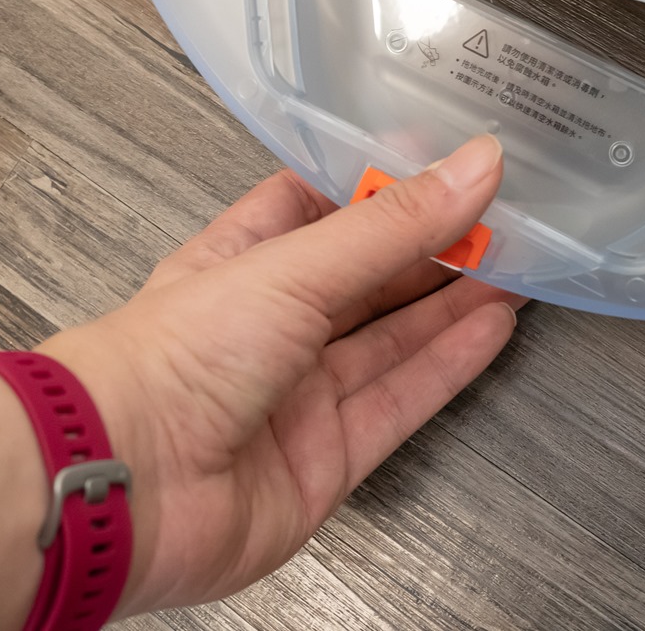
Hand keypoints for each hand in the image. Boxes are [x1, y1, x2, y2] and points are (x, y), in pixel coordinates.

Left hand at [40, 135, 521, 613]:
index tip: (447, 157)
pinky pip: (400, 402)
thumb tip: (472, 166)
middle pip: (368, 276)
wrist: (125, 487)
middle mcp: (268, 326)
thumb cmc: (169, 361)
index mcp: (240, 260)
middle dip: (434, 245)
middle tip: (505, 213)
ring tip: (519, 263)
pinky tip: (491, 327)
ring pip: (392, 339)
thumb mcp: (292, 267)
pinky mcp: (324, 458)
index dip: (383, 182)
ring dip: (455, 301)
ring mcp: (297, 395)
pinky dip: (449, 364)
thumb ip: (391, 224)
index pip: (320, 205)